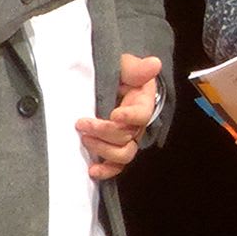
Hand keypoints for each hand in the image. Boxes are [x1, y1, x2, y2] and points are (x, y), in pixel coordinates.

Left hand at [76, 53, 161, 180]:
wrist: (110, 84)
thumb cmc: (119, 74)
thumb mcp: (125, 65)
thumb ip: (137, 67)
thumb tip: (154, 64)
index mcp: (143, 102)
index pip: (142, 114)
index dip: (130, 117)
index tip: (114, 114)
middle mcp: (138, 124)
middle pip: (129, 137)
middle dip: (104, 132)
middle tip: (82, 123)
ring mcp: (127, 139)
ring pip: (124, 154)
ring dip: (103, 150)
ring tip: (84, 139)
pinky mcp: (115, 149)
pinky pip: (116, 166)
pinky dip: (106, 171)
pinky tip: (93, 170)